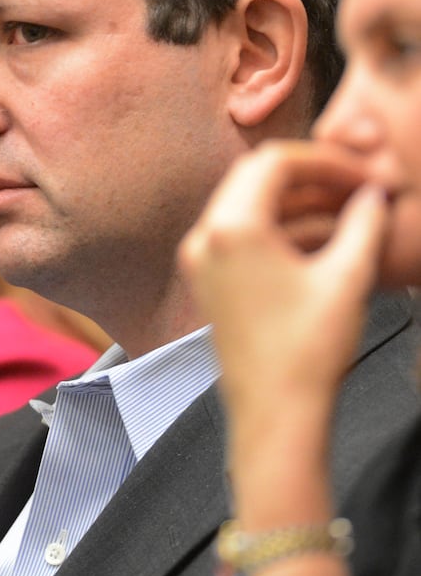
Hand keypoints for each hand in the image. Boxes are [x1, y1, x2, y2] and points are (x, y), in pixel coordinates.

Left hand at [179, 140, 389, 418]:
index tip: (363, 175)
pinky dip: (278, 228)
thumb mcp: (346, 278)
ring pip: (248, 205)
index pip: (275, 162)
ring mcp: (200, 258)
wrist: (274, 414)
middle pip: (255, 177)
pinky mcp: (207, 278)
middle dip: (310, 177)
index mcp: (232, 226)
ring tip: (348, 211)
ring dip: (296, 202)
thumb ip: (363, 225)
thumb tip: (374, 195)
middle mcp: (204, 235)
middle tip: (356, 187)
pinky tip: (322, 237)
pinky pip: (240, 234)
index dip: (325, 161)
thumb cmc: (308, 350)